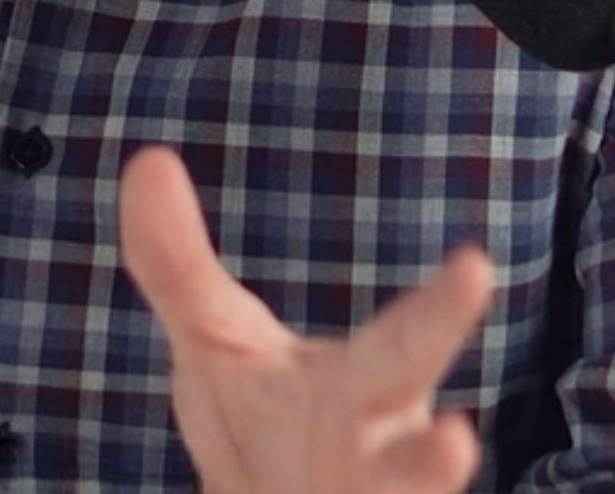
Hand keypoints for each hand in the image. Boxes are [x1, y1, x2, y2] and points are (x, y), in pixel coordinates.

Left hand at [119, 146, 493, 493]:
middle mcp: (374, 472)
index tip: (476, 265)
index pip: (403, 347)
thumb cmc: (262, 426)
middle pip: (410, 470)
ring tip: (426, 470)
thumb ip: (177, 263)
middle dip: (430, 462)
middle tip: (455, 439)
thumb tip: (145, 159)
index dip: (441, 311)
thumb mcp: (214, 344)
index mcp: (361, 398)